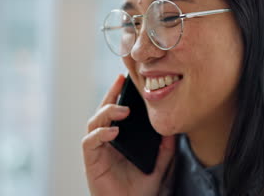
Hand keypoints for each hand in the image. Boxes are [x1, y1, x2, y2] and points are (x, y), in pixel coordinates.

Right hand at [82, 74, 175, 195]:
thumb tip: (173, 130)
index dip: (119, 94)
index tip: (126, 79)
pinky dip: (99, 134)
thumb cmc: (141, 190)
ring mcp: (99, 150)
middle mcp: (108, 142)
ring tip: (122, 110)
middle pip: (103, 112)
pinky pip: (89, 142)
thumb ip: (165, 149)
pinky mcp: (92, 162)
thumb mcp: (160, 165)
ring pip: (94, 123)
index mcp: (121, 139)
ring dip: (106, 112)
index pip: (118, 112)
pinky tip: (113, 132)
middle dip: (110, 95)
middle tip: (120, 83)